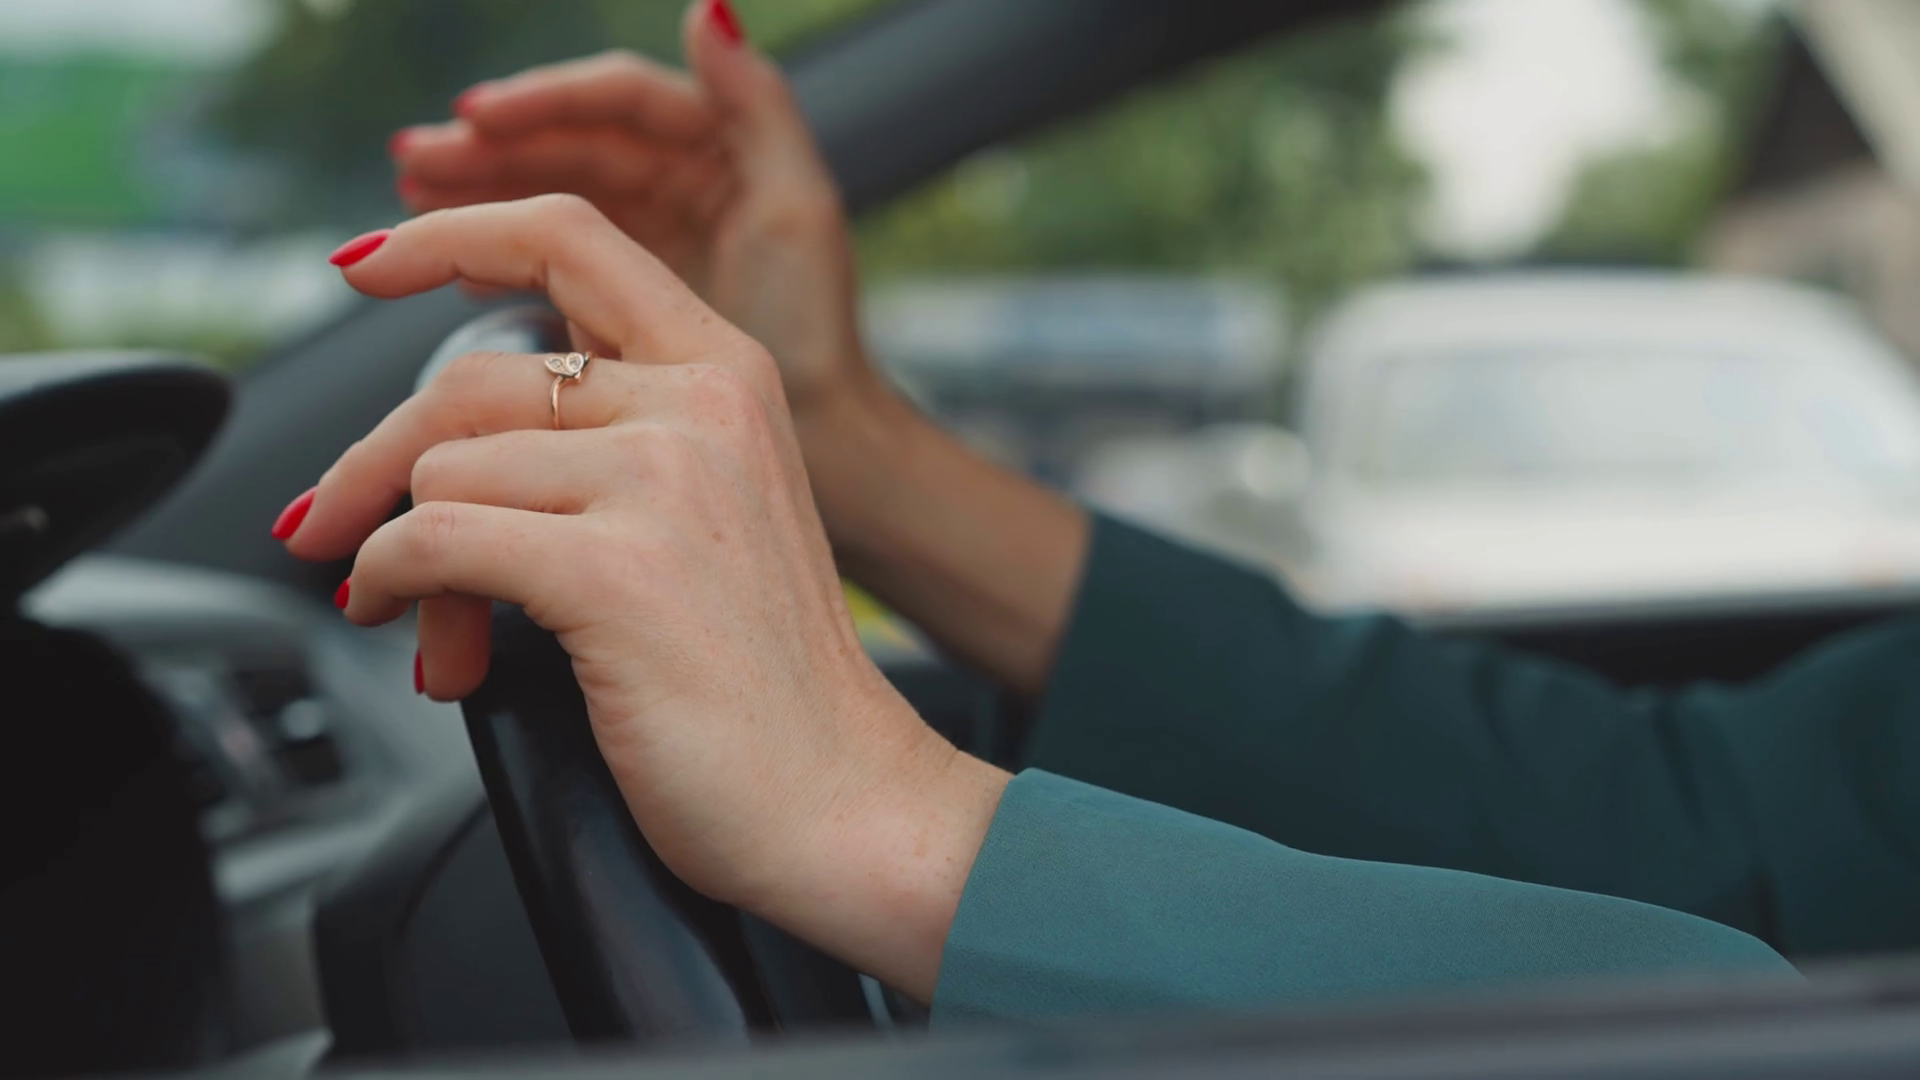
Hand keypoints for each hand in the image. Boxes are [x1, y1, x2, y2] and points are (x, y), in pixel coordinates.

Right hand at [391, 0, 871, 414]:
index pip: (617, 100)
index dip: (545, 101)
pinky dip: (504, 255)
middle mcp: (682, 179)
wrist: (824, 439)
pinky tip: (458, 268)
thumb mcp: (797, 210)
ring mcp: (653, 235)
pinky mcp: (630, 295)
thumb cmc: (818, 330)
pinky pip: (553, 257)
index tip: (476, 117)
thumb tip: (710, 11)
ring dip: (481, 192)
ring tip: (413, 199)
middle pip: (570, 142)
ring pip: (551, 194)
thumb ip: (760, 105)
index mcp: (721, 147)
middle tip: (414, 162)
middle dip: (490, 148)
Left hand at [393, 1, 1092, 700]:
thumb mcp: (709, 520)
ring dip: (403, 563)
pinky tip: (428, 638)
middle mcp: (701, 408)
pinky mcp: (615, 572)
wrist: (843, 799)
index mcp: (729, 377)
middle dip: (371, 463)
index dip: (449, 235)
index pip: (569, 241)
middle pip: (470, 380)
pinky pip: (435, 542)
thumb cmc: (770, 687)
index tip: (368, 258)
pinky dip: (398, 588)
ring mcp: (663, 483)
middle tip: (327, 527)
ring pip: (445, 471)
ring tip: (440, 637)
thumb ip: (610, 452)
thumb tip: (445, 455)